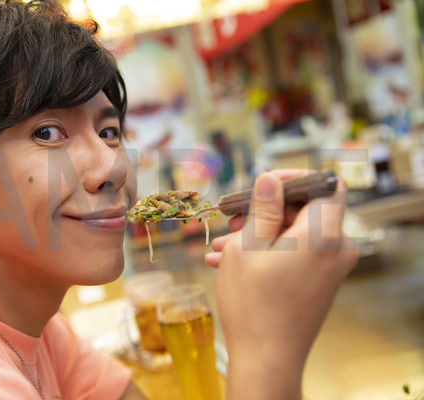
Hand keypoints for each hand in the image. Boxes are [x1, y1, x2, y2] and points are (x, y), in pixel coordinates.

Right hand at [205, 170, 357, 399]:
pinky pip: (297, 253)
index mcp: (322, 235)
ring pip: (296, 233)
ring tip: (223, 246)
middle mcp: (336, 249)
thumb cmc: (254, 306)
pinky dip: (269, 252)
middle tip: (232, 220)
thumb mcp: (248, 248)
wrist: (267, 361)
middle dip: (266, 210)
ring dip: (260, 233)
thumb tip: (270, 178)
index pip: (325, 184)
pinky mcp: (321, 281)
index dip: (294, 178)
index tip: (263, 184)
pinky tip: (231, 261)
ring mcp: (331, 268)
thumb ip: (263, 208)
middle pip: (306, 208)